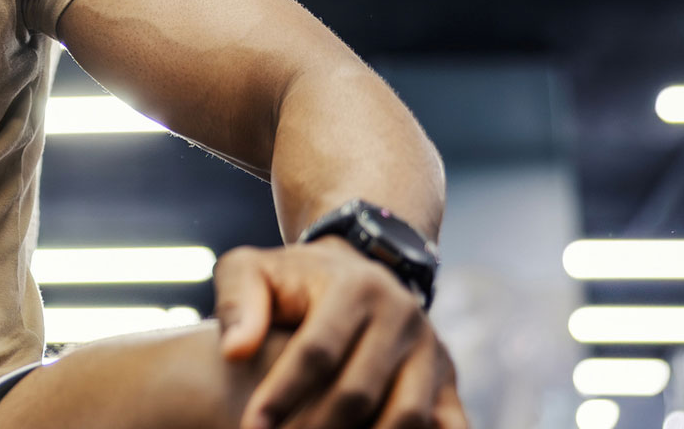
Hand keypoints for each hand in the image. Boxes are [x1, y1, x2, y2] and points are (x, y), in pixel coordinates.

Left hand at [216, 239, 465, 428]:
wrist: (353, 269)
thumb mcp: (251, 270)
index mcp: (355, 287)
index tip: (251, 425)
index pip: (318, 350)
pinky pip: (449, 427)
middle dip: (315, 428)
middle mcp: (402, 316)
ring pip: (406, 416)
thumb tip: (234, 352)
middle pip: (359, 391)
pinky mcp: (448, 380)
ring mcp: (431, 350)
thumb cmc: (290, 279)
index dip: (282, 393)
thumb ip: (237, 303)